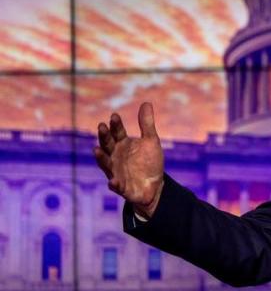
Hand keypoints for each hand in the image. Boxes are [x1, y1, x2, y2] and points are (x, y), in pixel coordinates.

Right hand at [93, 102, 164, 218]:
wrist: (155, 185)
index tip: (114, 116)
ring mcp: (116, 171)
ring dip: (101, 158)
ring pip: (106, 164)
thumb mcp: (151, 141)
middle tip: (102, 126)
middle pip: (107, 145)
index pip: (117, 132)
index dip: (115, 125)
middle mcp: (115, 156)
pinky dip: (114, 184)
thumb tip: (146, 102)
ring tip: (96, 150)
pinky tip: (112, 181)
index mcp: (122, 144)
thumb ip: (146, 124)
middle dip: (104, 137)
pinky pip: (116, 186)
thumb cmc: (149, 161)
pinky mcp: (121, 187)